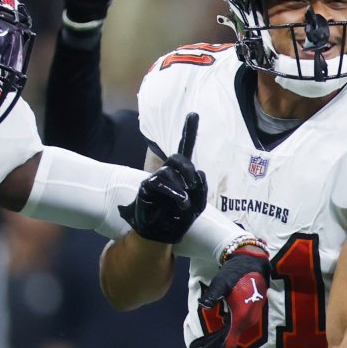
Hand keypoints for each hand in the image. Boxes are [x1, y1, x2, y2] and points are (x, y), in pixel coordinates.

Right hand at [119, 113, 205, 242]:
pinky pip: (160, 181)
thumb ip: (200, 188)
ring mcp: (156, 178)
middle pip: (179, 158)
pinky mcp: (146, 187)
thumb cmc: (178, 219)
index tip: (193, 113)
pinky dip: (174, 191)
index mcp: (181, 174)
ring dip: (182, 185)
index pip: (185, 148)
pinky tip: (180, 201)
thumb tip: (197, 174)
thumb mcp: (197, 205)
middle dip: (189, 170)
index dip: (189, 131)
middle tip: (193, 184)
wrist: (160, 234)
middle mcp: (168, 172)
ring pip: (170, 170)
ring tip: (184, 202)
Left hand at [189, 246, 269, 347]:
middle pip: (224, 342)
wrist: (253, 263)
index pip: (228, 343)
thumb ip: (213, 295)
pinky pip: (229, 328)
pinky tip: (206, 338)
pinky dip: (217, 334)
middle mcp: (245, 322)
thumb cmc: (237, 272)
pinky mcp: (242, 314)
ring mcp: (245, 319)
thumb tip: (203, 306)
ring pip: (226, 336)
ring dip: (210, 343)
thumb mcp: (222, 282)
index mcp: (240, 317)